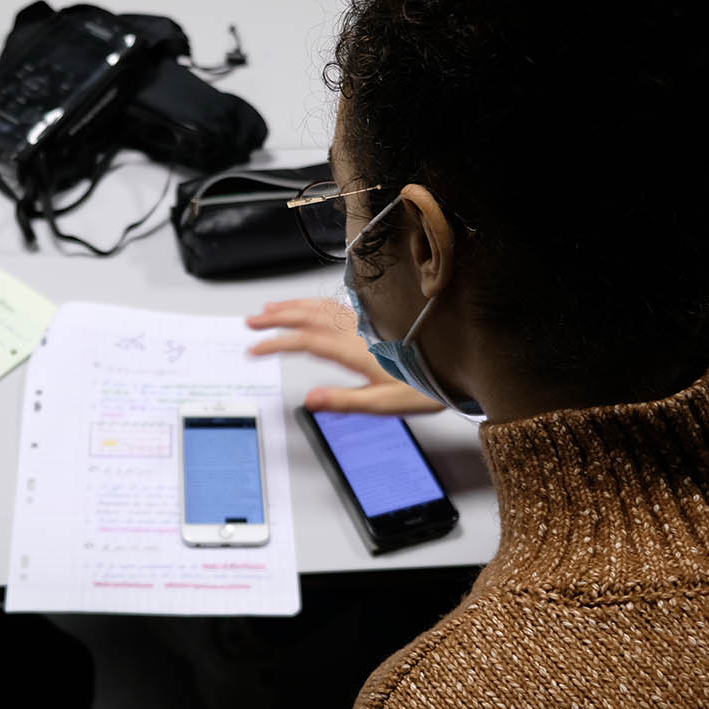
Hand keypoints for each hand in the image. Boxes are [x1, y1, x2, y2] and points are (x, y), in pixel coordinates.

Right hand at [247, 297, 444, 415]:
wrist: (456, 367)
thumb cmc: (423, 387)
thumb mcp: (382, 404)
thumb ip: (343, 400)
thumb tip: (310, 400)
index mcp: (354, 351)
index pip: (305, 341)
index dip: (276, 342)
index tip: (255, 348)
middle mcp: (356, 332)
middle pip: (308, 318)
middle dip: (276, 318)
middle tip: (252, 322)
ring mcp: (364, 324)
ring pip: (320, 308)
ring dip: (292, 307)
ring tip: (270, 309)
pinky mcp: (373, 322)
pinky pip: (335, 307)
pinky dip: (313, 304)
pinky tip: (309, 306)